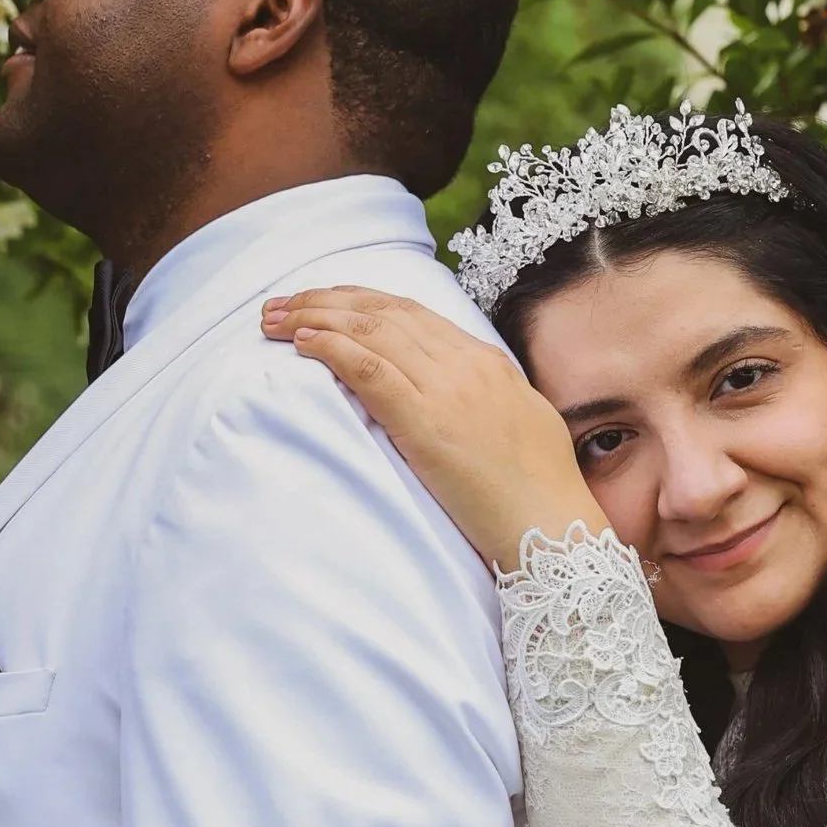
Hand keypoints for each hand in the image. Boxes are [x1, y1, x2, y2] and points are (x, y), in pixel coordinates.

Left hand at [262, 286, 609, 571]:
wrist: (552, 527)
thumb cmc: (539, 491)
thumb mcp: (520, 424)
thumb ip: (486, 397)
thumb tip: (456, 393)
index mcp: (486, 361)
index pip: (412, 312)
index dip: (360, 300)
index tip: (324, 301)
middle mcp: (465, 364)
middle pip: (384, 310)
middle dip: (326, 300)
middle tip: (281, 303)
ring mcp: (447, 390)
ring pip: (370, 330)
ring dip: (314, 318)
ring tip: (274, 319)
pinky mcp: (426, 423)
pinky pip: (370, 369)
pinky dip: (332, 348)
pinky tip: (303, 344)